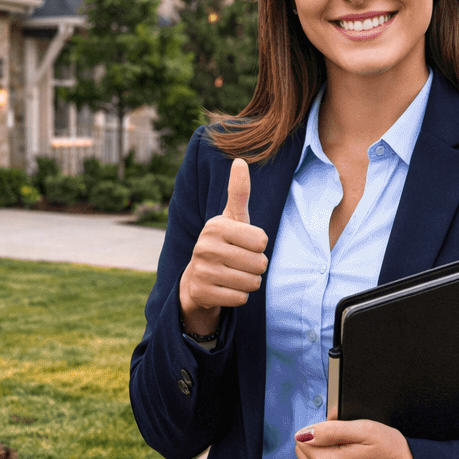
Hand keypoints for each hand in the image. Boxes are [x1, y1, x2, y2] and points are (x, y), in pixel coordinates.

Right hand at [178, 157, 268, 334]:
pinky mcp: (203, 292)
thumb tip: (240, 161)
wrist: (197, 279)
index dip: (258, 246)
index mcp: (215, 225)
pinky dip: (238, 296)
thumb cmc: (223, 245)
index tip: (242, 245)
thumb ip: (238, 192)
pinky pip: (241, 298)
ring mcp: (202, 270)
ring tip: (232, 275)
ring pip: (252, 283)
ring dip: (248, 282)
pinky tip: (225, 288)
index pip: (262, 240)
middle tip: (239, 263)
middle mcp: (205, 246)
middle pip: (260, 263)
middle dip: (256, 267)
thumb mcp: (232, 219)